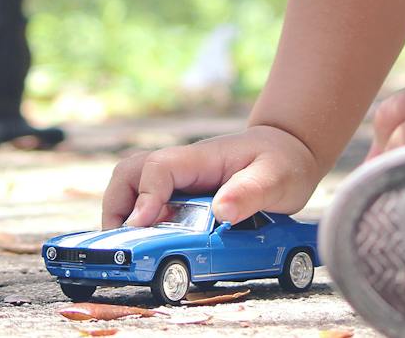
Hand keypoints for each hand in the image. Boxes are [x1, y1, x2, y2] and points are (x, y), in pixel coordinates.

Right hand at [102, 124, 320, 228]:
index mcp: (200, 159)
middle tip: (123, 244)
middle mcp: (181, 168)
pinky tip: (151, 249)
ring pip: (131, 189)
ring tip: (131, 251)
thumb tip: (224, 212)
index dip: (145, 195)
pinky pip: (147, 206)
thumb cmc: (281, 162)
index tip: (142, 224)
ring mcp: (178, 183)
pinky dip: (139, 225)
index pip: (158, 168)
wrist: (287, 153)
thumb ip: (251, 193)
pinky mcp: (181, 198)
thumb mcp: (276, 178)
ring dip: (123, 217)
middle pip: (128, 175)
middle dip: (116, 208)